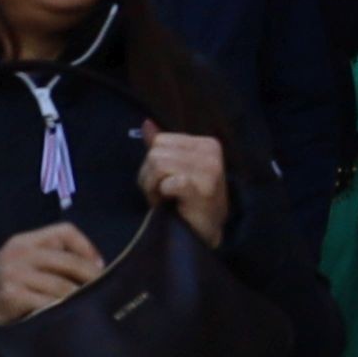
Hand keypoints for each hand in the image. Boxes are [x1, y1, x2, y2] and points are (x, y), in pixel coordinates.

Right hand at [0, 219, 103, 323]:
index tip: (100, 267)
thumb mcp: (28, 268)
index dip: (87, 247)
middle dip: (90, 279)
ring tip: (88, 309)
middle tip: (104, 294)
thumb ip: (56, 261)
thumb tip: (99, 267)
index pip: (64, 231)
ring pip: (62, 286)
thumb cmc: (11, 293)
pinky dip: (62, 312)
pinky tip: (67, 319)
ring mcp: (12, 274)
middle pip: (68, 261)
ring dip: (79, 300)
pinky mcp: (11, 296)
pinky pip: (48, 304)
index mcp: (22, 241)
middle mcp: (16, 253)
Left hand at [139, 126, 229, 243]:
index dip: (153, 163)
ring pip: (157, 164)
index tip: (165, 182)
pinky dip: (162, 194)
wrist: (205, 232)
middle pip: (156, 152)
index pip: (160, 141)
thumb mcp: (174, 169)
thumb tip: (146, 124)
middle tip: (163, 193)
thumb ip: (161, 146)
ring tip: (166, 198)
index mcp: (206, 143)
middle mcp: (211, 152)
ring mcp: (210, 169)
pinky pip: (167, 182)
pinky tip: (171, 203)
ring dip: (153, 186)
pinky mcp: (203, 188)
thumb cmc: (187, 202)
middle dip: (150, 176)